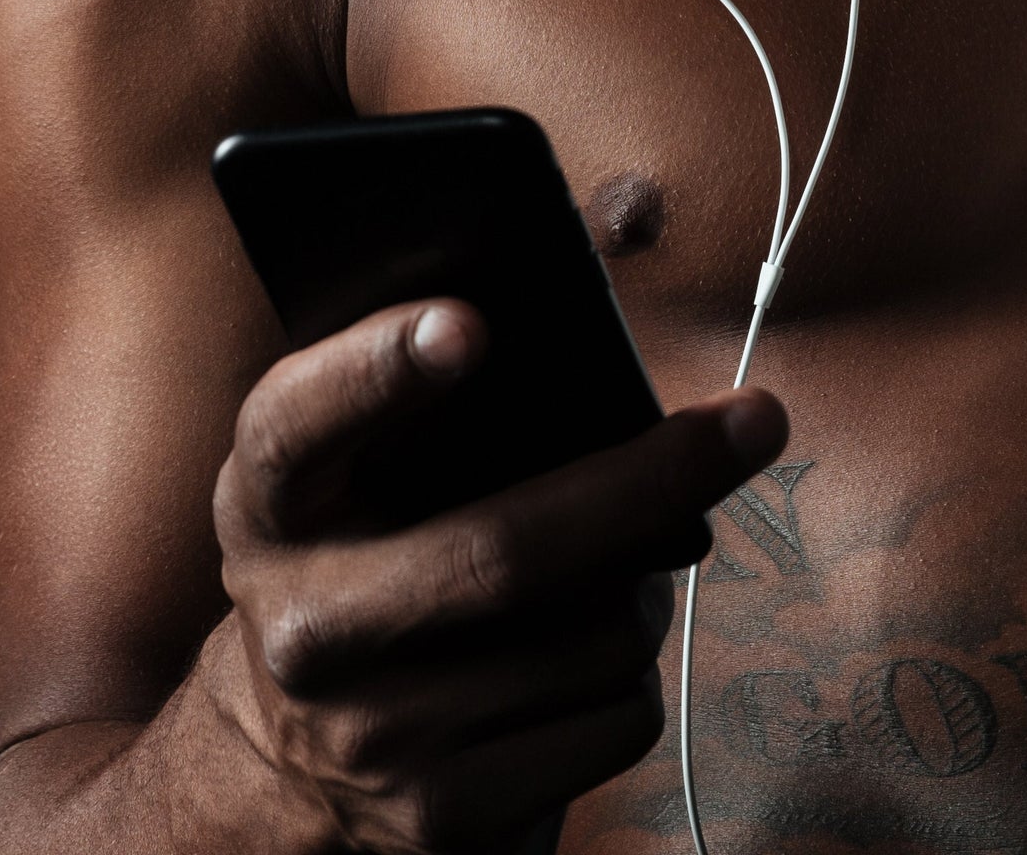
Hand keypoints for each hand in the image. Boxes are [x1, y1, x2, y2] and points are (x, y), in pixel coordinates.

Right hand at [204, 298, 786, 852]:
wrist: (297, 765)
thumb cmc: (377, 547)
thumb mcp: (373, 455)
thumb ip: (480, 337)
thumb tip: (635, 230)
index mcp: (268, 503)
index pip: (297, 421)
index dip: (377, 368)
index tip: (472, 321)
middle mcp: (299, 623)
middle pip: (504, 547)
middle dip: (651, 476)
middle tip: (757, 420)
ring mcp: (369, 735)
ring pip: (589, 635)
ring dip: (646, 588)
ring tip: (626, 563)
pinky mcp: (442, 818)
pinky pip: (613, 721)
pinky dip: (634, 678)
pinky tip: (588, 658)